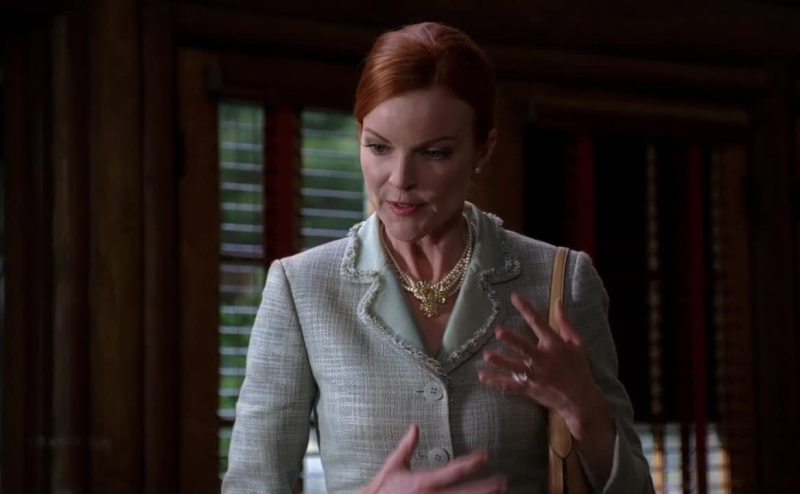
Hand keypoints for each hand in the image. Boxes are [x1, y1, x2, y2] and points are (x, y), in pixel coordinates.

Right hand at [360, 424, 507, 493]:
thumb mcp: (393, 466)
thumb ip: (406, 447)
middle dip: (486, 488)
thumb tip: (415, 428)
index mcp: (423, 482)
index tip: (486, 456)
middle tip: (503, 482)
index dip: (471, 463)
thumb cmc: (381, 490)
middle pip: (465, 493)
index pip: (453, 471)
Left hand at [478, 293, 606, 438]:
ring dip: (501, 362)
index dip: (527, 309)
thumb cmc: (579, 368)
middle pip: (525, 348)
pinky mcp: (530, 389)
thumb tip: (557, 301)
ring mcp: (536, 376)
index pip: (539, 323)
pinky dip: (496, 381)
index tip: (514, 297)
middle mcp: (544, 360)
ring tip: (487, 356)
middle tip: (498, 332)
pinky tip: (483, 376)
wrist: (581, 400)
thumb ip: (565, 322)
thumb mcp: (577, 343)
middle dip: (512, 340)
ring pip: (515, 368)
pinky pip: (511, 385)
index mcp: (555, 345)